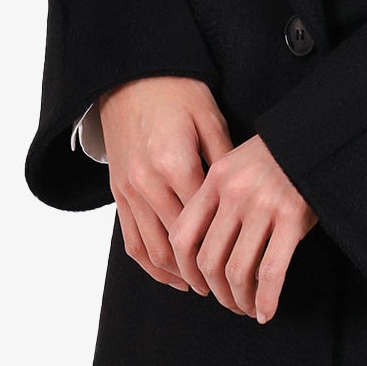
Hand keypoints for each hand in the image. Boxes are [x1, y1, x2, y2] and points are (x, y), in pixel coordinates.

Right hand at [100, 76, 232, 294]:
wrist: (129, 76)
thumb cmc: (176, 92)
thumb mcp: (209, 118)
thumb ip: (225, 160)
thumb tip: (245, 197)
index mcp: (175, 163)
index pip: (205, 223)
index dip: (226, 249)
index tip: (248, 266)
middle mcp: (148, 183)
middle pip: (179, 244)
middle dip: (206, 271)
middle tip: (232, 289)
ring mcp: (129, 191)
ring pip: (153, 251)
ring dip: (178, 275)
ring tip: (205, 287)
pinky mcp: (118, 194)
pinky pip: (131, 241)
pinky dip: (151, 265)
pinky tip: (171, 276)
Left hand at [166, 131, 318, 323]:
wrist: (317, 138)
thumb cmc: (277, 155)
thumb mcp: (237, 164)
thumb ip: (217, 197)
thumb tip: (203, 249)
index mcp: (216, 179)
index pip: (183, 235)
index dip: (185, 269)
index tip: (197, 285)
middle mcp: (235, 193)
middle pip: (209, 260)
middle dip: (216, 292)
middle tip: (226, 302)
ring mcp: (263, 205)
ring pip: (238, 270)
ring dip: (239, 300)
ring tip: (246, 308)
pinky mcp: (293, 217)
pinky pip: (272, 271)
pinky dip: (266, 299)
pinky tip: (265, 312)